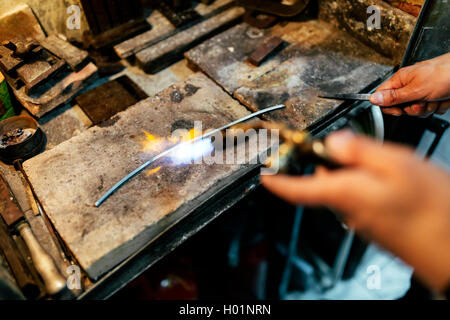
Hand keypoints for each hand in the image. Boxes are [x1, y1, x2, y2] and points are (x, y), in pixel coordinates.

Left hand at [261, 130, 449, 291]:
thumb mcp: (397, 164)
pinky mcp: (375, 227)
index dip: (276, 182)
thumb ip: (359, 151)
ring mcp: (361, 222)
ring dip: (357, 174)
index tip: (264, 175)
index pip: (296, 189)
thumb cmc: (432, 210)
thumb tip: (333, 142)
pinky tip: (397, 186)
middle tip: (358, 149)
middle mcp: (347, 210)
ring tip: (390, 168)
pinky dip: (370, 188)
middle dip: (334, 163)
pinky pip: (361, 201)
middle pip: (324, 182)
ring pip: (345, 189)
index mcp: (344, 193)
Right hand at [370, 53, 449, 116]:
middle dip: (414, 108)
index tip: (400, 109)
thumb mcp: (415, 89)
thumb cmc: (444, 74)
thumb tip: (373, 98)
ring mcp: (422, 91)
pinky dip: (438, 107)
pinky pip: (430, 110)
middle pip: (401, 107)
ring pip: (417, 110)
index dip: (389, 106)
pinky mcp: (434, 97)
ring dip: (428, 108)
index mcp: (401, 80)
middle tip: (422, 100)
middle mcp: (410, 85)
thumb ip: (393, 97)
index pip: (383, 96)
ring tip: (435, 98)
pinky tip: (442, 98)